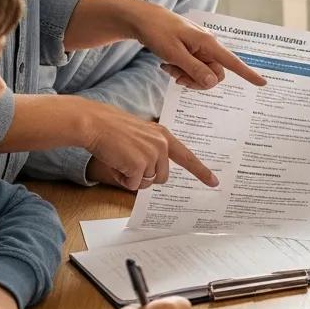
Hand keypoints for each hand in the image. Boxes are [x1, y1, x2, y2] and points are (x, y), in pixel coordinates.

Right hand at [77, 98, 218, 188]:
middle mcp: (162, 144)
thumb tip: (155, 176)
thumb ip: (153, 152)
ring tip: (120, 159)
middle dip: (145, 176)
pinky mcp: (140, 164)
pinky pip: (133, 185)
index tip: (214, 182)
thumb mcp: (141, 136)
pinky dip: (123, 179)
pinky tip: (116, 162)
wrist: (95, 123)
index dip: (201, 171)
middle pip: (161, 177)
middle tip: (128, 161)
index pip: (187, 157)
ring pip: (147, 183)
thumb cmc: (113, 131)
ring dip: (132, 178)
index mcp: (163, 136)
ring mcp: (152, 154)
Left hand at [126, 2, 264, 90]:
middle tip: (177, 77)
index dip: (247, 74)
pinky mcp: (192, 50)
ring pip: (203, 73)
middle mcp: (208, 46)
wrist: (143, 18)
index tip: (262, 83)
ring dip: (186, 75)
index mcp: (208, 43)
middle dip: (197, 80)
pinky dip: (181, 70)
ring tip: (168, 68)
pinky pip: (194, 67)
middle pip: (215, 74)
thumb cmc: (158, 32)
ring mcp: (200, 48)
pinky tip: (167, 65)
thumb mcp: (174, 54)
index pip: (232, 62)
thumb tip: (213, 82)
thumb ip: (194, 69)